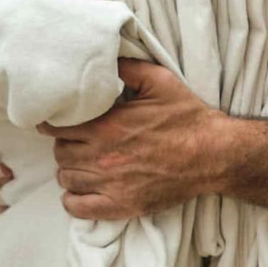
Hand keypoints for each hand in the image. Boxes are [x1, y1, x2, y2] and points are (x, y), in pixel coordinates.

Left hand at [42, 60, 231, 220]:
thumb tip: (103, 58)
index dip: (53, 124)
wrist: (215, 155)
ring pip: (67, 179)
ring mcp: (111, 185)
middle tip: (78, 142)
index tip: (58, 123)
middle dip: (65, 146)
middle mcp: (103, 157)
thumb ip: (126, 69)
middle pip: (60, 154)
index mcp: (107, 126)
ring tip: (83, 164)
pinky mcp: (122, 206)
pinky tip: (82, 190)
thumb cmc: (188, 118)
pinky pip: (78, 208)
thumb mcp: (160, 81)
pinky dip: (73, 200)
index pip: (56, 128)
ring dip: (71, 171)